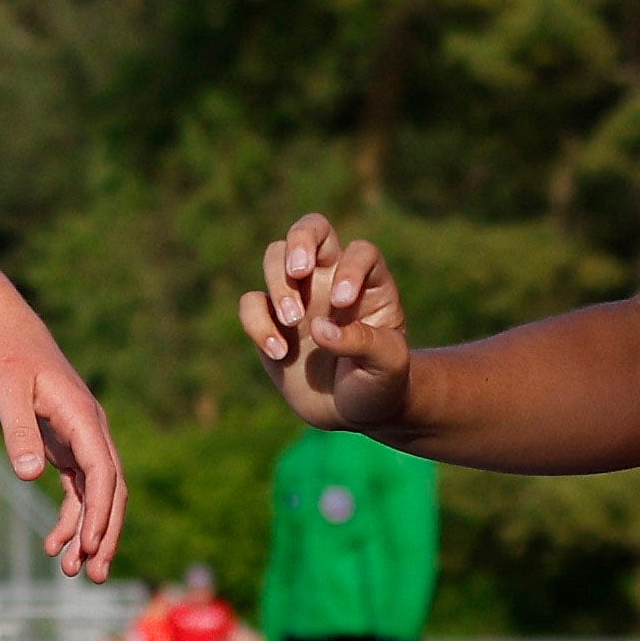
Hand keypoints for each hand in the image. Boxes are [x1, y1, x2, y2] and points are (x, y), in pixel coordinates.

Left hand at [0, 287, 129, 581]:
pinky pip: (76, 487)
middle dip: (104, 534)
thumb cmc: (1, 353)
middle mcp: (88, 429)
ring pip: (94, 493)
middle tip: (93, 575)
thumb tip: (31, 476)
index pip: (103, 471)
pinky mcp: (62, 443)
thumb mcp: (5, 390)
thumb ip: (19, 432)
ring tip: (70, 570)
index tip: (91, 545)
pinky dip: (70, 516)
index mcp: (82, 416)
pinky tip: (53, 542)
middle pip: (109, 489)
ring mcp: (78, 437)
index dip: (100, 511)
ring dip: (86, 532)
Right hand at [237, 217, 412, 432]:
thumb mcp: (387, 366)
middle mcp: (332, 278)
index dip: (349, 268)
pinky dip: (258, 324)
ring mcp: (300, 295)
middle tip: (299, 272)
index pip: (359, 252)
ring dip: (278, 284)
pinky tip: (280, 352)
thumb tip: (321, 329)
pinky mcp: (271, 319)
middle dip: (300, 241)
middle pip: (311, 229)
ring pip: (275, 257)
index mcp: (369, 282)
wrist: (355, 410)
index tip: (342, 303)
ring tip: (293, 320)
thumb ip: (364, 343)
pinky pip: (251, 303)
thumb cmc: (381, 382)